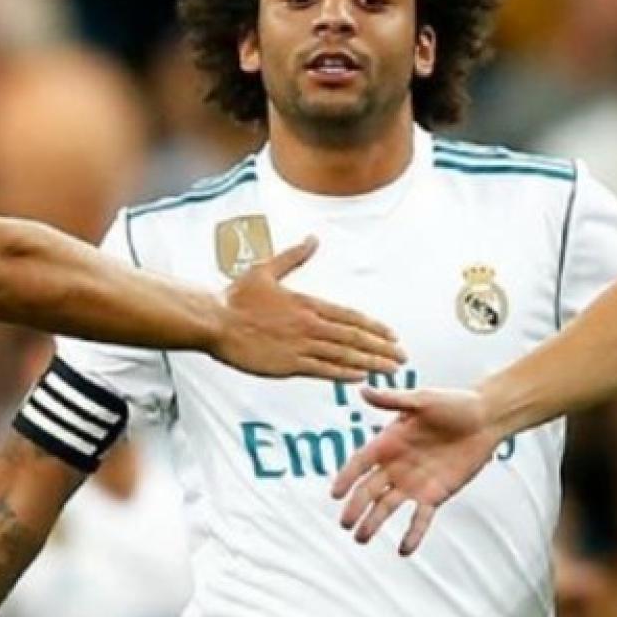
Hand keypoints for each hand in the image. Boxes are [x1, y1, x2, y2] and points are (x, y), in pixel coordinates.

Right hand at [213, 236, 405, 380]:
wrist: (215, 321)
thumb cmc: (237, 297)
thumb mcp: (266, 270)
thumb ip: (293, 256)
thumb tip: (312, 238)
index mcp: (307, 303)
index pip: (350, 316)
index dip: (375, 327)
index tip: (393, 336)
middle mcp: (309, 324)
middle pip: (354, 337)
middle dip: (381, 348)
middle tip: (402, 357)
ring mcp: (300, 346)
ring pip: (344, 355)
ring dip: (370, 363)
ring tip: (390, 369)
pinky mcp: (288, 365)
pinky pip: (323, 370)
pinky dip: (344, 374)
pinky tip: (360, 377)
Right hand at [330, 386, 501, 554]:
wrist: (485, 419)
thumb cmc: (454, 404)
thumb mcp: (422, 400)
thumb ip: (393, 400)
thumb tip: (363, 390)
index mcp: (388, 442)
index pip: (360, 462)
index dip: (346, 477)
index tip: (335, 493)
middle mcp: (396, 465)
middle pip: (369, 490)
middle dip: (356, 507)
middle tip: (345, 523)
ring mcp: (414, 483)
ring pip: (388, 507)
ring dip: (374, 523)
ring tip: (362, 538)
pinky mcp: (434, 495)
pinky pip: (420, 518)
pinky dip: (412, 534)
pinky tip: (404, 550)